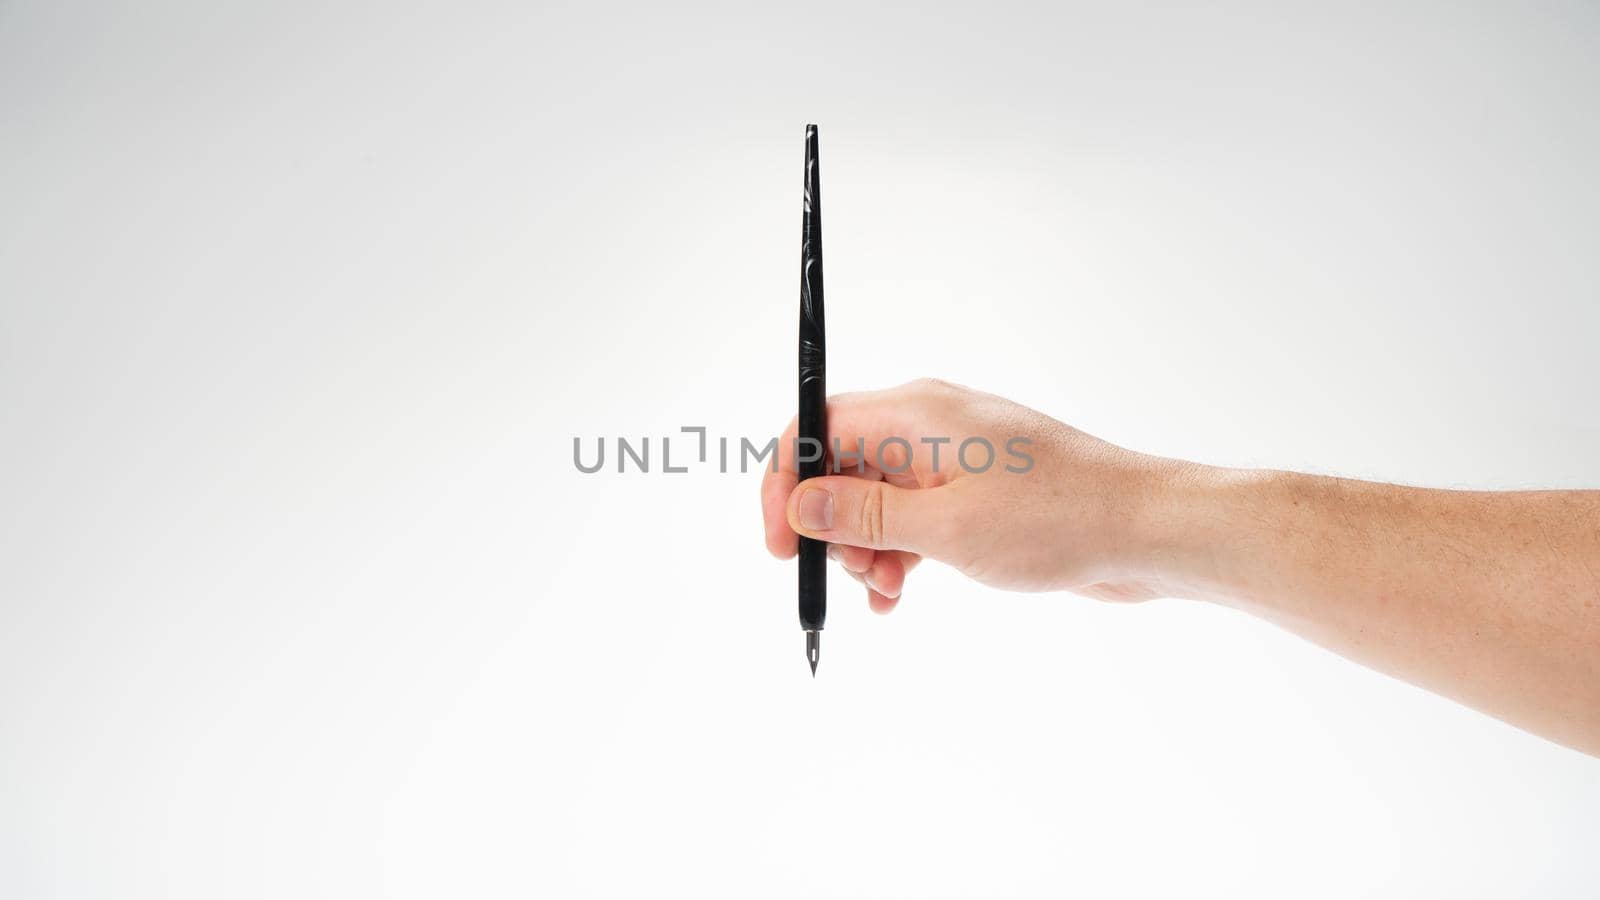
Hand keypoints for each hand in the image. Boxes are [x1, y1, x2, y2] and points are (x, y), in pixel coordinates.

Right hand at [760, 378, 1176, 611]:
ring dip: (866, 549)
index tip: (780, 540)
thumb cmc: (1059, 517)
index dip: (786, 481)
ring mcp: (955, 460)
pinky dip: (898, 554)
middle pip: (842, 466)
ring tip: (887, 592)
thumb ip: (865, 516)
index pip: (818, 426)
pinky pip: (913, 519)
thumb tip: (800, 504)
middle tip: (852, 574)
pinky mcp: (976, 493)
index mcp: (918, 413)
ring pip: (876, 500)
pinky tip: (897, 594)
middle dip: (832, 527)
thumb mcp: (946, 528)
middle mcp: (931, 426)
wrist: (1145, 530)